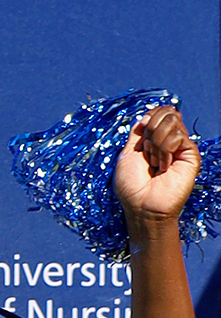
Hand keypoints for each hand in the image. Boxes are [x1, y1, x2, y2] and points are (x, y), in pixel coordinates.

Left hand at [115, 106, 200, 233]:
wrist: (142, 205)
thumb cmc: (131, 185)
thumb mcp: (127, 154)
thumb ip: (137, 132)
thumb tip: (146, 115)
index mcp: (154, 139)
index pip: (159, 112)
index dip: (149, 117)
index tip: (141, 134)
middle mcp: (169, 141)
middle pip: (166, 114)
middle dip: (150, 131)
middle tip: (146, 154)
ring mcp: (181, 147)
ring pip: (172, 122)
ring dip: (155, 144)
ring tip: (154, 163)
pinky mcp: (190, 154)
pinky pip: (177, 137)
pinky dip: (164, 151)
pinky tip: (163, 167)